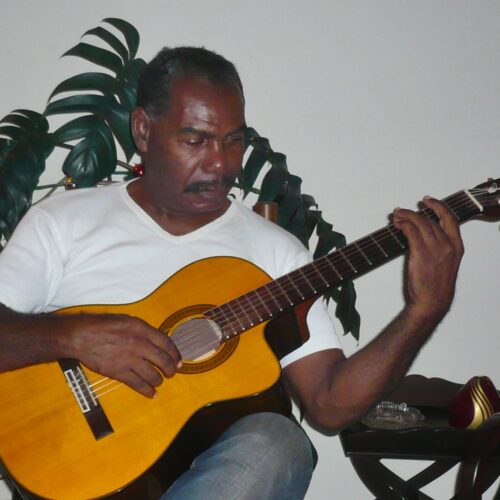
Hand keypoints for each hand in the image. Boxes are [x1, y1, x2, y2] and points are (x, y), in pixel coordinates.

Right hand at [66, 313, 180, 396]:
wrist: (81, 336)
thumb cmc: (103, 325)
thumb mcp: (127, 320)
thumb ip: (144, 330)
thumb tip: (157, 341)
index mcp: (142, 329)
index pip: (166, 343)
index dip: (175, 354)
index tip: (179, 360)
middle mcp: (139, 344)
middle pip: (163, 360)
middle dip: (171, 369)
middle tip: (172, 373)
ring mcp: (130, 359)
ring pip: (153, 374)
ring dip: (159, 380)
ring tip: (160, 381)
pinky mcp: (119, 372)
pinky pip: (138, 384)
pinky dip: (147, 391)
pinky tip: (152, 394)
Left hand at [393, 196, 463, 322]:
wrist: (432, 302)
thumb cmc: (437, 287)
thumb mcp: (446, 264)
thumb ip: (439, 248)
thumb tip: (422, 235)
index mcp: (457, 247)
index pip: (450, 219)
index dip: (439, 206)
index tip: (429, 200)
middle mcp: (448, 245)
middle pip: (430, 220)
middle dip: (414, 211)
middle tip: (403, 210)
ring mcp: (435, 249)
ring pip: (420, 223)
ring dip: (406, 216)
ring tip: (396, 215)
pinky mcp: (421, 253)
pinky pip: (411, 232)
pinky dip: (403, 225)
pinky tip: (397, 224)